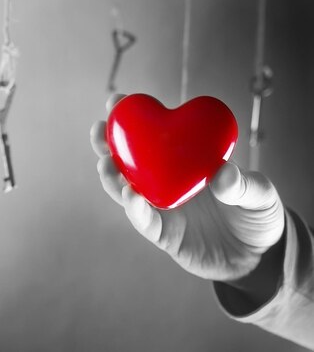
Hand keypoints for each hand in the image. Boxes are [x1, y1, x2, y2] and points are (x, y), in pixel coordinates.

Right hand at [91, 94, 284, 286]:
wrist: (260, 258)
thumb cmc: (257, 215)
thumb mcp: (260, 194)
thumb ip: (243, 184)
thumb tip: (222, 174)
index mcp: (182, 163)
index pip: (153, 137)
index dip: (132, 119)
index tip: (116, 101)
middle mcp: (164, 183)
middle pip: (128, 162)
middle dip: (107, 145)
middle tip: (99, 130)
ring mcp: (161, 209)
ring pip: (126, 191)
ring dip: (112, 177)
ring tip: (105, 165)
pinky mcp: (164, 235)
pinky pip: (145, 222)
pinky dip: (135, 210)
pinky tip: (130, 196)